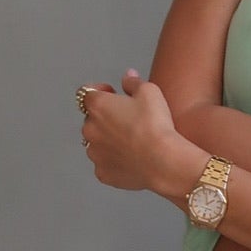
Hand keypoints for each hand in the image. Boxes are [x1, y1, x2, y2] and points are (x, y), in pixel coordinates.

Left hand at [78, 68, 182, 193]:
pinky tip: (132, 159)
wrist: (163, 161)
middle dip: (106, 118)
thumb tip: (128, 78)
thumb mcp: (150, 91)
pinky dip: (114, 161)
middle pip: (92, 119)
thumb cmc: (155, 125)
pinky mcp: (102, 173)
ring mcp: (94, 154)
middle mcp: (89, 129)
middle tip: (129, 121)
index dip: (101, 91)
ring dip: (109, 141)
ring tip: (132, 142)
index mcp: (97, 106)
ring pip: (97, 144)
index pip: (87, 93)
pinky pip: (105, 164)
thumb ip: (133, 82)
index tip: (113, 94)